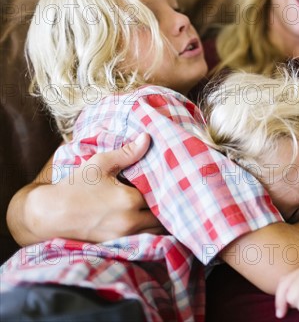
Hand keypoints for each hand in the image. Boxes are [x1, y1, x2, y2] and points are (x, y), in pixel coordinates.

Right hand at [28, 134, 165, 242]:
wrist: (47, 215)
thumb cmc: (74, 187)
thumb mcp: (99, 164)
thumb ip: (127, 153)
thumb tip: (147, 138)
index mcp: (129, 199)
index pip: (160, 193)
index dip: (162, 187)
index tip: (162, 181)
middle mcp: (130, 221)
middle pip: (161, 215)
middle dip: (164, 206)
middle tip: (162, 196)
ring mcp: (123, 236)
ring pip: (155, 231)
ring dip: (158, 221)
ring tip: (155, 208)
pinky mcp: (117, 246)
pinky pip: (143, 240)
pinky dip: (147, 232)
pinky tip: (143, 222)